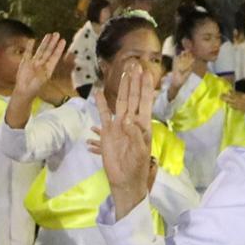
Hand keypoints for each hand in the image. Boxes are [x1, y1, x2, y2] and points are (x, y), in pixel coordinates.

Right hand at [14, 32, 65, 102]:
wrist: (24, 91)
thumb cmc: (35, 87)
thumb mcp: (44, 78)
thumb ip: (47, 68)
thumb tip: (52, 60)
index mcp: (48, 68)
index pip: (55, 56)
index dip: (59, 48)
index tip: (63, 40)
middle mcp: (42, 64)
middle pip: (48, 51)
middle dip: (52, 43)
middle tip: (57, 34)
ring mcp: (34, 63)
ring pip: (40, 51)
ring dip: (44, 43)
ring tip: (48, 35)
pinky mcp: (25, 63)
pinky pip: (28, 53)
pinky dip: (30, 47)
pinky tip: (32, 40)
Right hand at [96, 61, 159, 212]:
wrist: (125, 179)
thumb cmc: (137, 166)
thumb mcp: (140, 152)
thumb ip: (135, 135)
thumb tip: (126, 119)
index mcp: (143, 124)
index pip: (145, 101)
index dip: (146, 87)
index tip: (147, 72)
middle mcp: (131, 121)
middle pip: (133, 97)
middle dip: (134, 81)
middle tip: (134, 65)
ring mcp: (118, 125)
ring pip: (120, 102)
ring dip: (122, 87)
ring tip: (123, 72)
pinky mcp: (107, 132)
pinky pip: (103, 114)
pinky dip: (100, 103)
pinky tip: (97, 92)